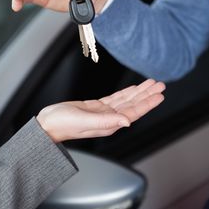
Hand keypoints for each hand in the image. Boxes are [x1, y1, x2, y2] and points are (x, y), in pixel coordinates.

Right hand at [37, 79, 164, 142]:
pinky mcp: (97, 107)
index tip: (159, 94)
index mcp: (109, 124)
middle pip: (133, 105)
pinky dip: (126, 92)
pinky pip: (116, 98)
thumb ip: (106, 121)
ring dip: (139, 92)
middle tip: (160, 84)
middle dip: (147, 94)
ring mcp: (104, 113)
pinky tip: (132, 89)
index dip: (148, 103)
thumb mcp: (84, 121)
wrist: (48, 124)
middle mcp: (110, 119)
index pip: (134, 112)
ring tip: (150, 84)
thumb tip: (127, 122)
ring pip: (126, 100)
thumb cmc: (62, 124)